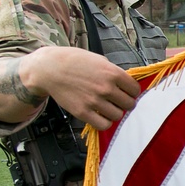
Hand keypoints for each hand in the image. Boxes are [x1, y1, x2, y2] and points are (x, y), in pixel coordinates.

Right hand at [17, 46, 139, 129]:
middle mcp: (106, 88)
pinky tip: (101, 115)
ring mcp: (94, 101)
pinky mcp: (82, 112)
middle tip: (118, 101)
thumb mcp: (99, 60)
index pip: (135, 90)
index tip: (127, 93)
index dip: (132, 92)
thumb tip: (127, 84)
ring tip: (108, 108)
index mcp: (113, 73)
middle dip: (125, 103)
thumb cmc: (74, 61)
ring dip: (115, 113)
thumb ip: (114, 72)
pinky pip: (103, 124)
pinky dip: (105, 122)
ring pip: (118, 116)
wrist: (49, 68)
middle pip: (129, 104)